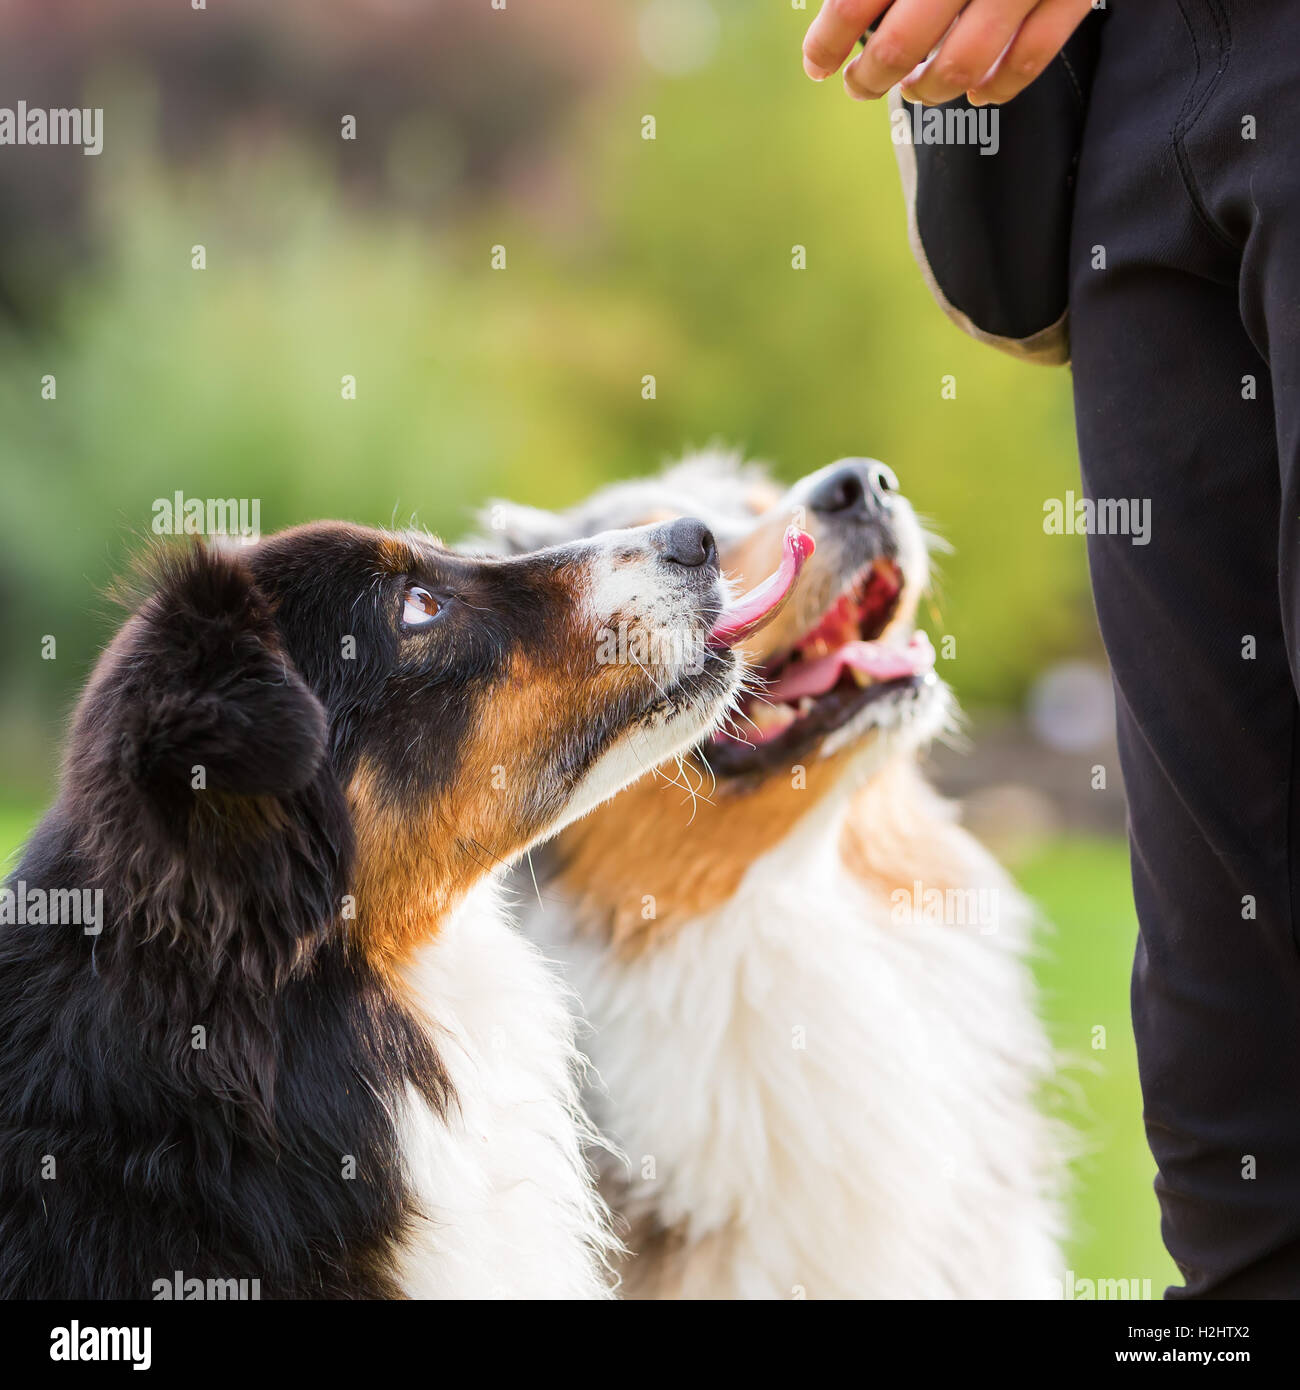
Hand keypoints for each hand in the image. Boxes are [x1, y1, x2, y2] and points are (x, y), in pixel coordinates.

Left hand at [801, 0, 1094, 107]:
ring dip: (928, 91)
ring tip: (913, 88)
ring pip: (962, 67)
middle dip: (870, 77)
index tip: (817, 63)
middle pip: (902, 45)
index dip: (827, 41)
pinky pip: (1030, 59)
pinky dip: (998, 88)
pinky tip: (977, 92)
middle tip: (858, 84)